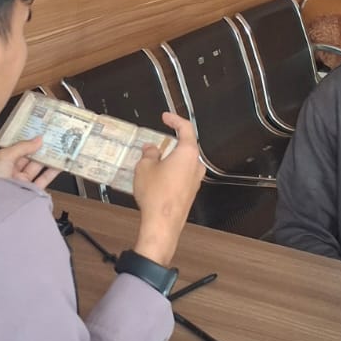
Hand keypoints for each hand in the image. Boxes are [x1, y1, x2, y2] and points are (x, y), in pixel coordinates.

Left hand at [0, 136, 58, 189]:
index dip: (30, 140)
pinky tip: (58, 165)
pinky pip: (43, 180)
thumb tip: (37, 139)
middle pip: (31, 157)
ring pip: (38, 168)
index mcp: (3, 161)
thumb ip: (22, 146)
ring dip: (49, 159)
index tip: (42, 133)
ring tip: (60, 149)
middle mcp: (13, 171)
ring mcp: (22, 182)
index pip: (20, 148)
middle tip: (54, 139)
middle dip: (42, 148)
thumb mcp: (4, 156)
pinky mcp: (31, 191)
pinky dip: (52, 173)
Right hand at [131, 112, 204, 265]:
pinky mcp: (190, 192)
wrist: (162, 223)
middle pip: (187, 146)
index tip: (166, 117)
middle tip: (159, 139)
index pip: (186, 128)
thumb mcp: (144, 168)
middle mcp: (195, 165)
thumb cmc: (156, 195)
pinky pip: (182, 175)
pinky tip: (158, 176)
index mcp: (187, 153)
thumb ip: (149, 154)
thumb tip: (151, 149)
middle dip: (172, 141)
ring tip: (154, 159)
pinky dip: (172, 170)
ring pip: (184, 162)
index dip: (175, 119)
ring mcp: (195, 180)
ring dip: (171, 158)